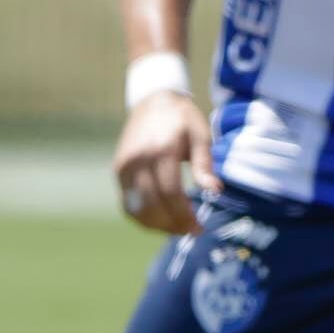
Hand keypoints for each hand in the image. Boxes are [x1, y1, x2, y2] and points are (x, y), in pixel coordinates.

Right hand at [113, 89, 211, 234]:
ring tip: (176, 229)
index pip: (171, 193)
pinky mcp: (118, 169)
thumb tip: (215, 191)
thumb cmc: (182, 119)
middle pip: (152, 204)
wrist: (152, 100)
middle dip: (172, 224)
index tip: (198, 228)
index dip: (184, 215)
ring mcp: (124, 165)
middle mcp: (138, 159)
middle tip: (190, 232)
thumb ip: (205, 164)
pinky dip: (141, 217)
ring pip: (136, 207)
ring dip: (156, 225)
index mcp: (161, 150)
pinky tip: (159, 222)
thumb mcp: (201, 135)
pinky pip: (126, 202)